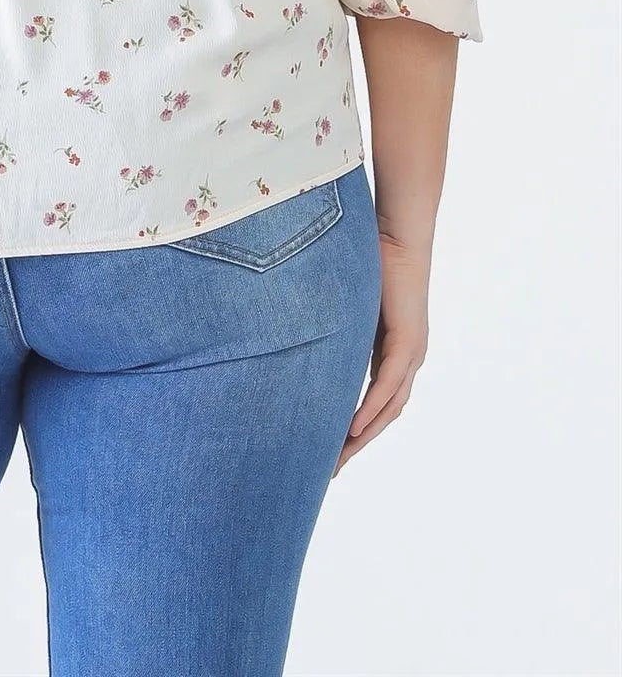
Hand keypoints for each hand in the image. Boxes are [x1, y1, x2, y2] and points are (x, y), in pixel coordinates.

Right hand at [333, 229, 430, 474]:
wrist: (397, 236)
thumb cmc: (371, 262)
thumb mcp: (347, 307)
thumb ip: (333, 328)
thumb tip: (298, 337)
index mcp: (392, 354)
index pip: (376, 403)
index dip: (355, 431)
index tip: (330, 453)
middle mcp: (406, 360)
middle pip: (384, 416)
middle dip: (357, 445)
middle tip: (330, 471)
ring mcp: (411, 354)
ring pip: (389, 408)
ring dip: (365, 436)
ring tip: (338, 458)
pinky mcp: (408, 343)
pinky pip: (388, 385)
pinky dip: (371, 409)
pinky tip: (353, 428)